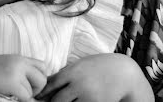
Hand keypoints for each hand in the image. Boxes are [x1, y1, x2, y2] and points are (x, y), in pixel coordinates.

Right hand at [0, 55, 47, 101]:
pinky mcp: (12, 82)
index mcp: (18, 58)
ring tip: (8, 93)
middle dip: (36, 89)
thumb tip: (31, 82)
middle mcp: (19, 62)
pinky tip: (6, 96)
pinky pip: (26, 97)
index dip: (38, 79)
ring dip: (24, 96)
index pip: (42, 66)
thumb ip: (16, 70)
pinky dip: (18, 100)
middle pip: (43, 78)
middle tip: (22, 94)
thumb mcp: (1, 66)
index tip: (29, 87)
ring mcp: (16, 71)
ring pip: (33, 90)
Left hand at [36, 53, 153, 101]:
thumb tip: (44, 82)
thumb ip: (64, 74)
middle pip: (57, 100)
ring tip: (64, 101)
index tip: (39, 96)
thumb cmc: (98, 67)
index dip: (43, 92)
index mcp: (72, 71)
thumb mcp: (80, 65)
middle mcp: (79, 84)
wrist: (123, 73)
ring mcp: (88, 97)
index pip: (50, 85)